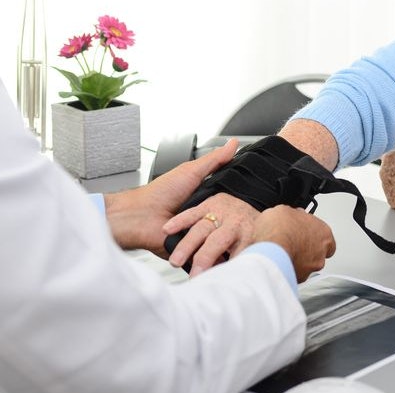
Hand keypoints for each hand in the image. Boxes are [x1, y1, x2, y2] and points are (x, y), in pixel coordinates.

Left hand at [103, 139, 238, 253]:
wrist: (140, 218)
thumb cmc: (159, 192)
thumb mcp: (190, 171)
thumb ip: (214, 160)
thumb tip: (233, 144)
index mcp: (205, 194)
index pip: (231, 195)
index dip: (242, 196)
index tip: (254, 197)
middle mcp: (203, 213)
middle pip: (229, 216)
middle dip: (235, 217)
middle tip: (244, 216)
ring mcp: (199, 231)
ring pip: (221, 235)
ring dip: (224, 235)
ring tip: (232, 230)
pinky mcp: (194, 247)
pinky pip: (209, 250)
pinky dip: (213, 249)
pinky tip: (221, 246)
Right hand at [163, 192, 261, 275]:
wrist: (248, 207)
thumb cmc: (247, 232)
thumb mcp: (249, 247)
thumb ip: (234, 262)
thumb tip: (218, 281)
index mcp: (249, 235)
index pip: (237, 255)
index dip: (225, 270)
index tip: (214, 283)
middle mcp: (235, 222)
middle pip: (218, 241)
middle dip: (204, 259)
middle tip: (194, 276)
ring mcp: (221, 211)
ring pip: (202, 228)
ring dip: (187, 245)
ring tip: (176, 262)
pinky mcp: (209, 204)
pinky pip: (192, 213)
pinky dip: (179, 221)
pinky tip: (167, 230)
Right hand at [252, 206, 335, 281]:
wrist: (271, 248)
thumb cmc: (280, 229)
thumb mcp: (285, 211)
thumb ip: (294, 216)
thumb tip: (290, 216)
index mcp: (323, 233)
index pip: (325, 237)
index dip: (313, 235)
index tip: (303, 233)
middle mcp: (321, 252)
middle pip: (317, 252)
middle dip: (306, 250)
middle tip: (292, 244)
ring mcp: (311, 267)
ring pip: (307, 266)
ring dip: (297, 261)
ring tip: (282, 254)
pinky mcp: (299, 279)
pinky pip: (294, 275)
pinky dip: (287, 270)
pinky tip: (278, 263)